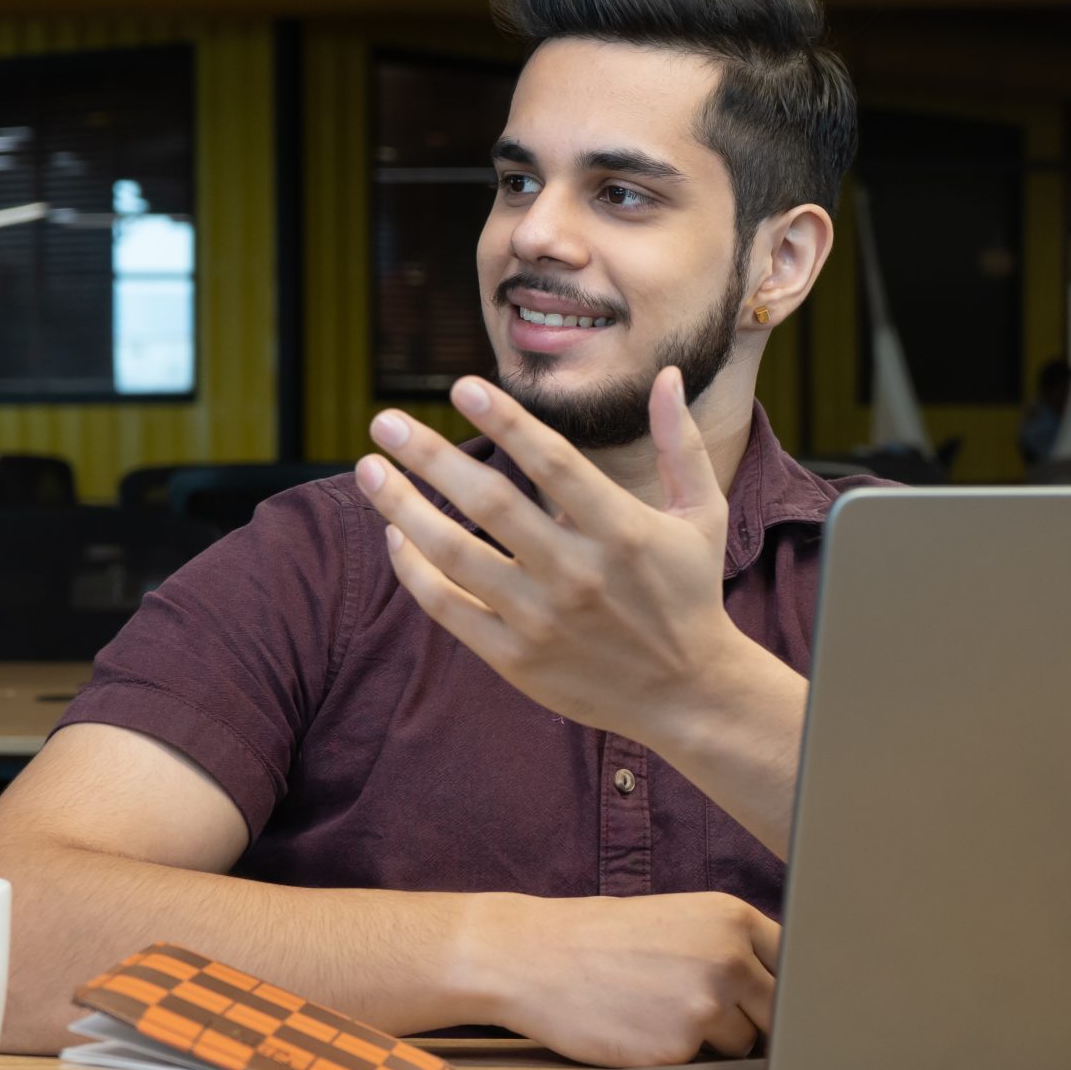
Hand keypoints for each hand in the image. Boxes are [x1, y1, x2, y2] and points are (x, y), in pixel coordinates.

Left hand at [355, 368, 763, 749]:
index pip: (554, 462)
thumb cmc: (690, 593)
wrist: (686, 694)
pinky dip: (415, 570)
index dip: (505, 421)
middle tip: (384, 421)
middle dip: (428, 457)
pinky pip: (448, 608)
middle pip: (489, 503)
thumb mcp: (702, 515)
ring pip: (454, 555)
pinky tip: (396, 534)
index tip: (461, 386)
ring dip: (403, 509)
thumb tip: (668, 374)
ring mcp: (542, 620)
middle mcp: (577, 574)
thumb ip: (681, 444)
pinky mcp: (515, 659)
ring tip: (368, 470)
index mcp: (623, 531)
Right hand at [463, 892, 779, 1065]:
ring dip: (719, 1041)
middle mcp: (729, 957)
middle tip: (711, 1011)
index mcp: (732, 918)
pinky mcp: (680, 1047)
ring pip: (747, 1042)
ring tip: (665, 1013)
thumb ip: (732, 945)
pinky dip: (683, 1058)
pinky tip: (646, 1032)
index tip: (786, 1004)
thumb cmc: (603, 940)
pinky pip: (705, 1064)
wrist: (535, 958)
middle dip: (757, 1018)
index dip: (790, 987)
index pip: (796, 960)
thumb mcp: (679, 921)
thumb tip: (785, 986)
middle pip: (781, 1009)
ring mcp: (707, 1003)